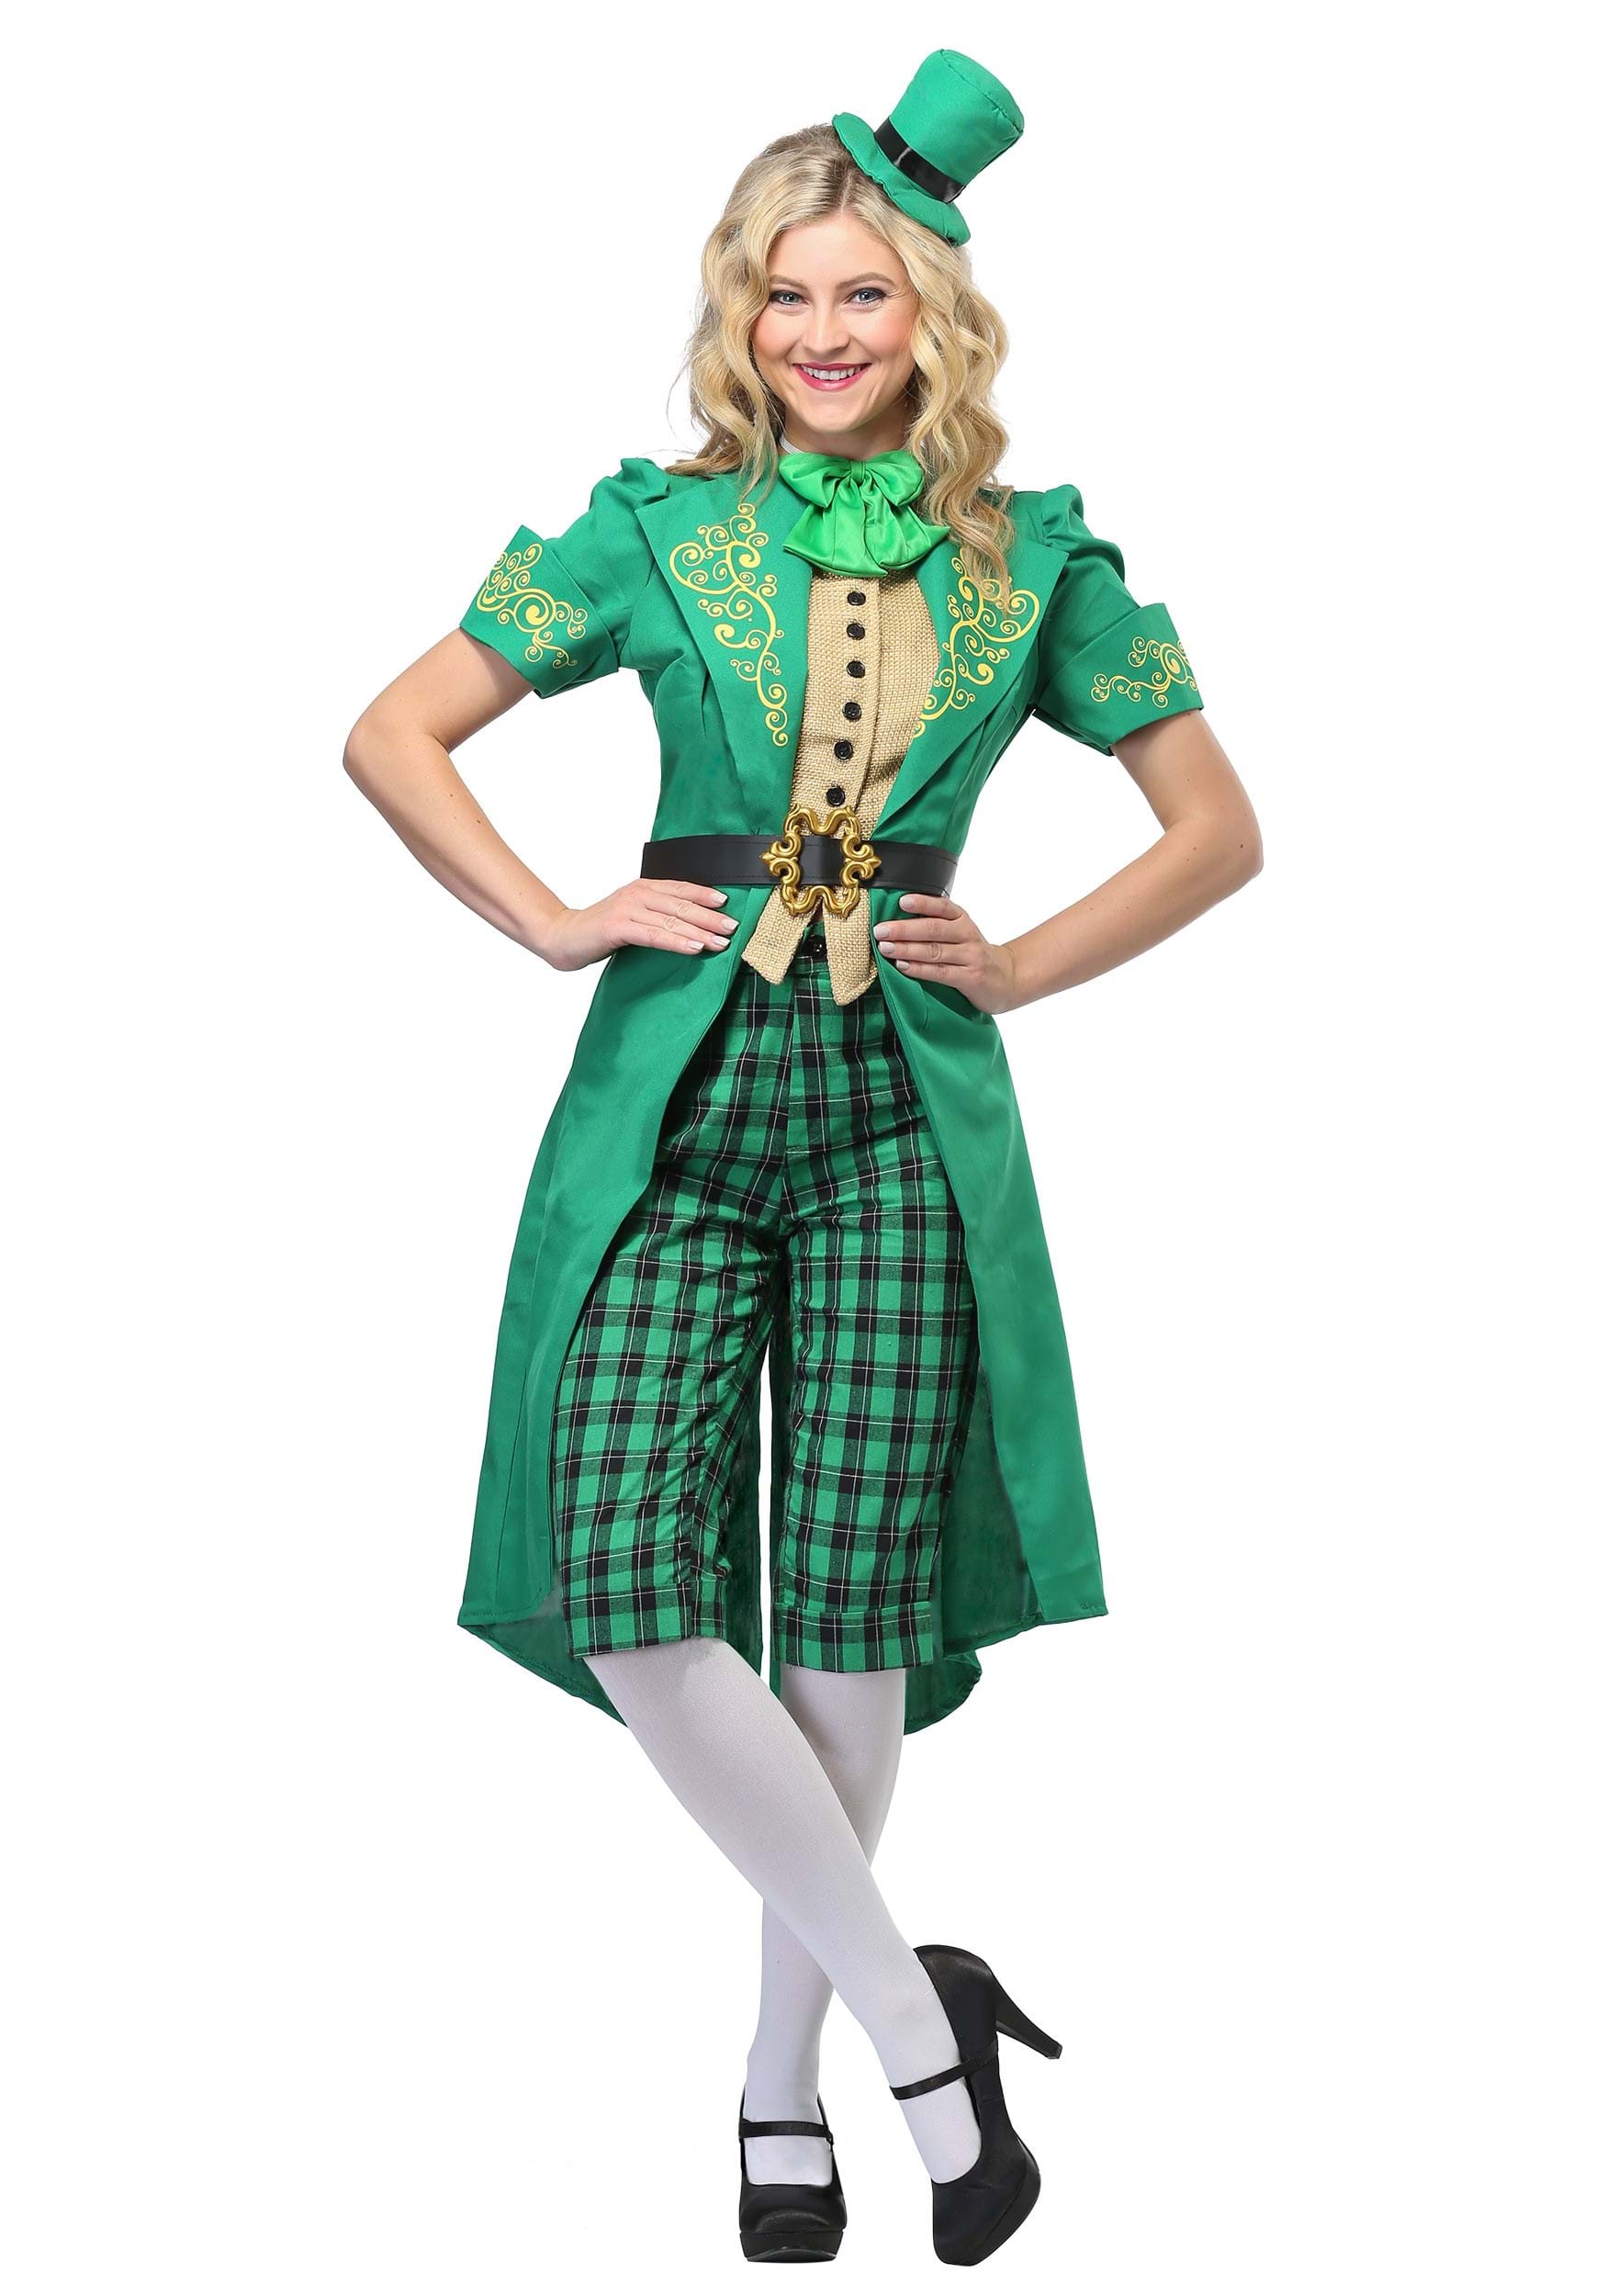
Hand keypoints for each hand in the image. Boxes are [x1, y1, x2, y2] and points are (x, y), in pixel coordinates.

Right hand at [538, 878, 738, 971]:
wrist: (562, 936)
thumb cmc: (599, 930)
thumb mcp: (631, 916)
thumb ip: (655, 915)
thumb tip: (690, 925)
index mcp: (642, 888)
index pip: (680, 888)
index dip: (704, 894)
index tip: (727, 903)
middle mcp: (637, 894)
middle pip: (681, 904)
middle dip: (709, 916)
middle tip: (732, 926)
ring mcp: (627, 909)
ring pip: (671, 920)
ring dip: (699, 931)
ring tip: (720, 942)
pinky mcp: (618, 927)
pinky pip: (654, 935)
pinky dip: (676, 941)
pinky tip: (694, 948)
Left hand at [873, 893, 1021, 1013]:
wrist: (1007, 979)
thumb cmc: (972, 954)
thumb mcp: (960, 934)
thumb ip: (936, 926)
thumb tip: (896, 919)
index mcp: (963, 920)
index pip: (943, 907)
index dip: (923, 902)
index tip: (902, 901)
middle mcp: (968, 935)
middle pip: (934, 929)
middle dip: (904, 929)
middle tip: (881, 930)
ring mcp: (971, 957)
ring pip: (935, 950)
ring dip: (907, 949)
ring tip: (886, 948)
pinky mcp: (971, 978)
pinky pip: (941, 972)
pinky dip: (919, 969)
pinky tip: (902, 966)